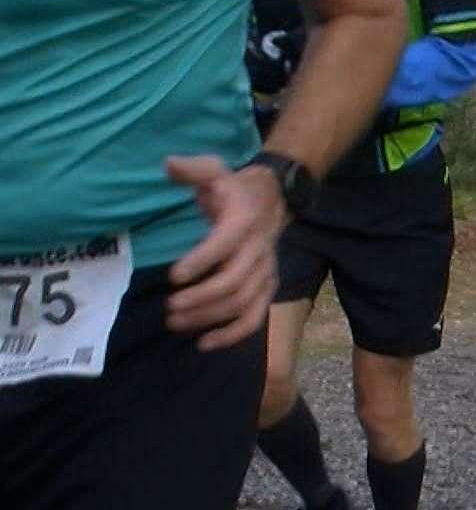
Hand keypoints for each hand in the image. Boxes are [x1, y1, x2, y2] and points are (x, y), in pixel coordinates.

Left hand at [163, 156, 286, 350]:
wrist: (273, 200)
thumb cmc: (234, 189)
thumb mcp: (216, 171)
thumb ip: (194, 169)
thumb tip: (168, 165)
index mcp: (244, 221)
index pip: (225, 245)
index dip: (201, 261)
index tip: (173, 276)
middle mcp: (259, 249)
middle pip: (234, 282)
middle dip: (200, 298)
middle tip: (169, 306)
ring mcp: (265, 271)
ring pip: (242, 303)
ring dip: (208, 317)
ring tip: (175, 322)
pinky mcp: (266, 287)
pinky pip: (255, 317)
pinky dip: (232, 335)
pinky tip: (204, 344)